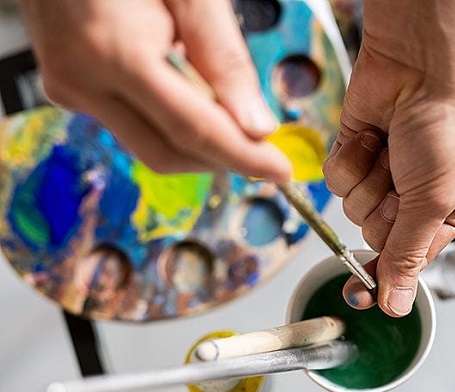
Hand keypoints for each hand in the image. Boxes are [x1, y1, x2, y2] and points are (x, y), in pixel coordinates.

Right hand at [20, 0, 290, 180]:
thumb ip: (223, 58)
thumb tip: (257, 127)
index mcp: (114, 51)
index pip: (192, 131)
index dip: (243, 157)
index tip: (282, 171)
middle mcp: (81, 81)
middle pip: (167, 154)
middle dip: (221, 158)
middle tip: (263, 147)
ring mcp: (68, 89)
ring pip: (147, 144)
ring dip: (196, 140)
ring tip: (220, 100)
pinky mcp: (65, 89)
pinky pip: (129, 123)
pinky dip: (168, 118)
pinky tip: (182, 82)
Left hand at [323, 0, 454, 316]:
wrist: (420, 62)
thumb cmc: (448, 125)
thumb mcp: (434, 199)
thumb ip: (409, 255)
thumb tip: (398, 307)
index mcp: (449, 209)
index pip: (410, 257)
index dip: (387, 272)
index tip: (359, 296)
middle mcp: (415, 193)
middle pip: (377, 234)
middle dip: (383, 211)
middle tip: (400, 183)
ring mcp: (384, 171)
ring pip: (353, 208)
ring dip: (367, 180)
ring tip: (391, 150)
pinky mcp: (355, 150)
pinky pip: (336, 179)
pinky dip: (350, 158)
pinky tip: (371, 135)